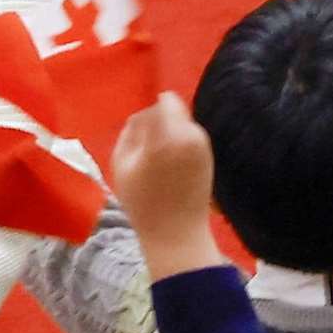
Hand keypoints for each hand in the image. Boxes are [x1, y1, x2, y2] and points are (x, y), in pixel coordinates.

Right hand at [113, 94, 222, 280]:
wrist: (176, 230)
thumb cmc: (141, 200)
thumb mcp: (122, 164)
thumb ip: (131, 133)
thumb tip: (142, 115)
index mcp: (168, 136)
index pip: (166, 102)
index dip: (152, 110)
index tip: (140, 127)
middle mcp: (192, 135)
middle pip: (174, 110)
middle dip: (159, 120)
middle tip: (144, 144)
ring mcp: (205, 145)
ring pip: (183, 122)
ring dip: (170, 131)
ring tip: (155, 159)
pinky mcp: (210, 154)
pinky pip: (190, 136)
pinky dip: (179, 142)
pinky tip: (168, 165)